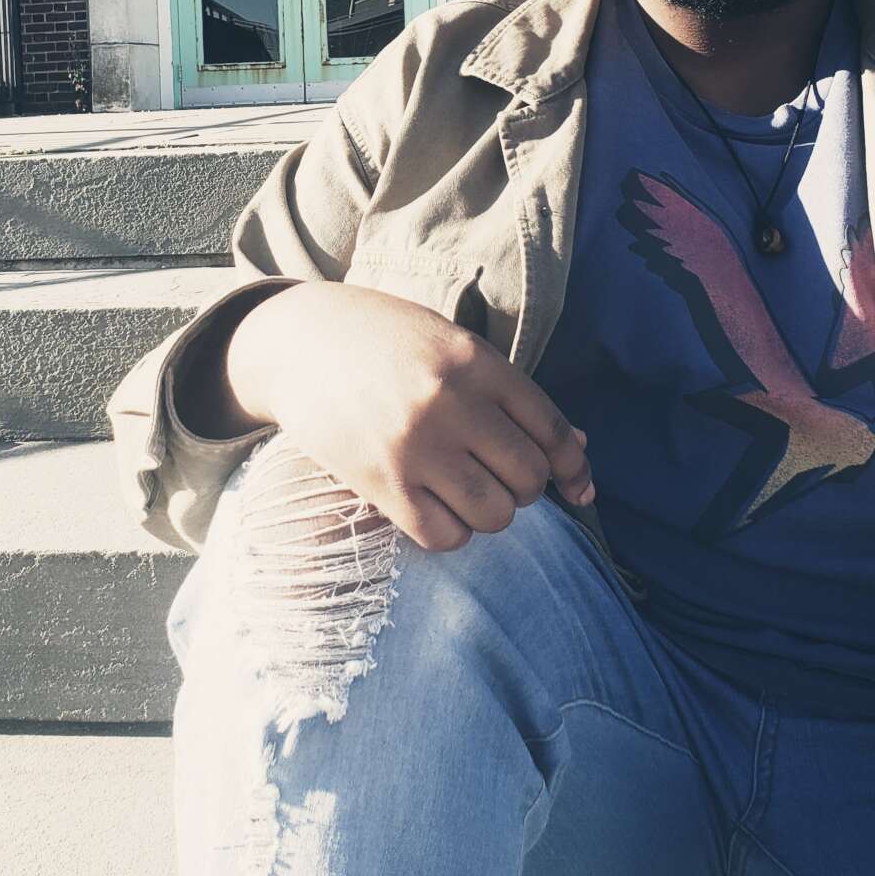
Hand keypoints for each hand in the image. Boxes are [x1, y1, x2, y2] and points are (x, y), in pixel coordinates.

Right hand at [225, 281, 594, 550]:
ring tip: (467, 491)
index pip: (552, 429)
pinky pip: (444, 536)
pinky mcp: (380, 484)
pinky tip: (437, 507)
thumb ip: (510, 392)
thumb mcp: (449, 343)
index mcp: (474, 361)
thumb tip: (578, 450)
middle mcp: (451, 403)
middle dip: (525, 486)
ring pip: (495, 513)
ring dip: (491, 511)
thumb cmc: (382, 339)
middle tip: (499, 475)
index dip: (573, 464)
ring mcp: (415, 446)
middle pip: (529, 477)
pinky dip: (452, 531)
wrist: (296, 343)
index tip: (577, 485)